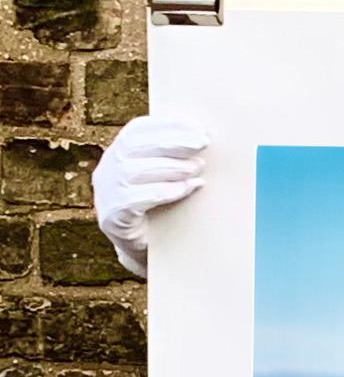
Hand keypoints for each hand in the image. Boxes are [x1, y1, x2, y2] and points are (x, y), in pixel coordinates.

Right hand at [91, 116, 206, 277]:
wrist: (147, 252)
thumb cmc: (162, 208)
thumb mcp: (165, 178)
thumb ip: (174, 157)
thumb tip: (204, 137)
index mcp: (118, 153)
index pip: (138, 130)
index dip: (167, 125)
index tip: (198, 126)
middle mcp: (107, 169)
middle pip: (135, 146)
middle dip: (173, 142)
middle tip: (202, 144)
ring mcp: (105, 194)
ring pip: (133, 171)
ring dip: (171, 167)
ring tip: (197, 168)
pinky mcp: (111, 217)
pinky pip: (133, 199)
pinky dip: (164, 191)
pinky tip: (187, 188)